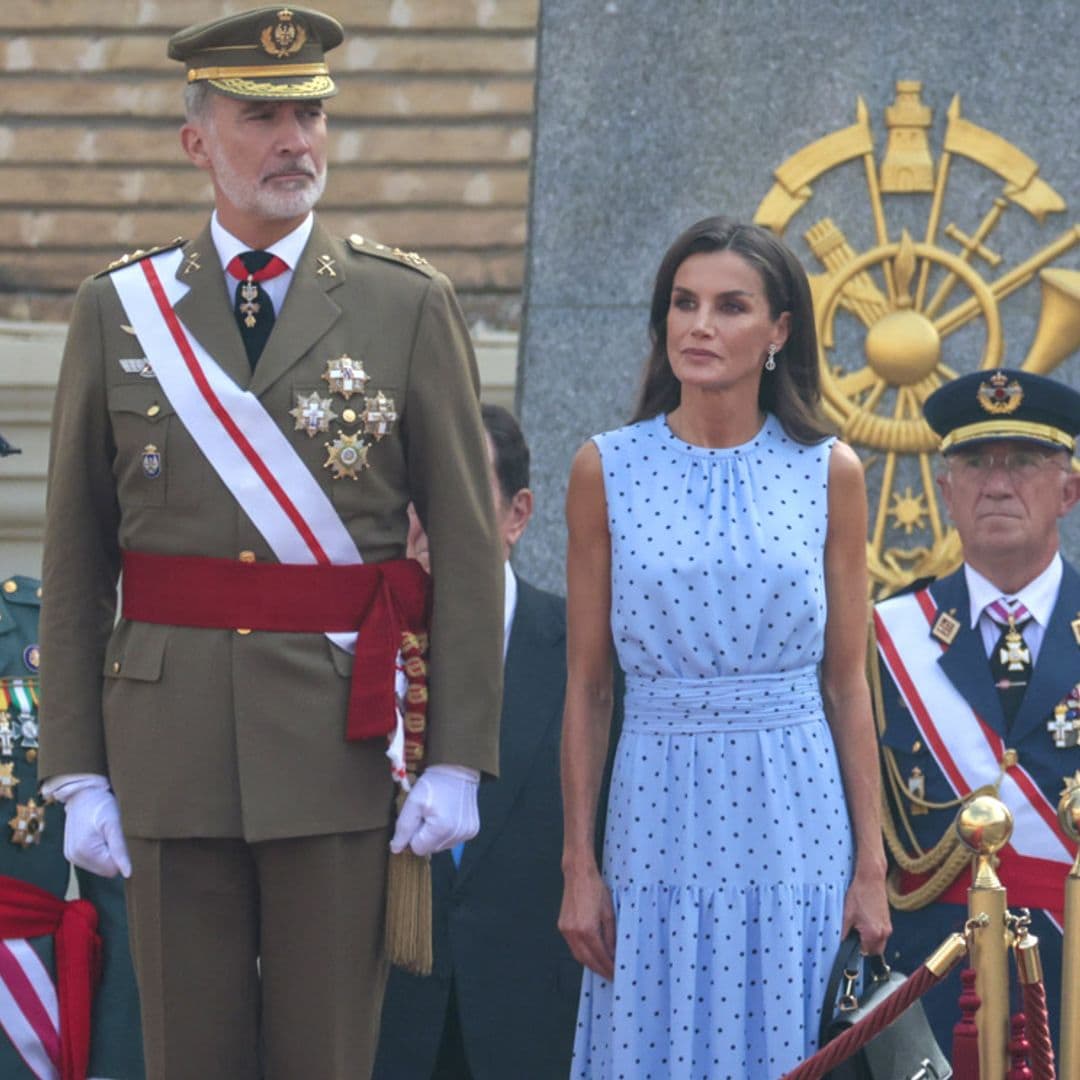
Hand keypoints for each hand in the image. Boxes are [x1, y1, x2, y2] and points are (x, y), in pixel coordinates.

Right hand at [62, 785, 131, 877]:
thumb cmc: (101, 804)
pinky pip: (92, 859)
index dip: (120, 855)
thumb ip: (119, 850)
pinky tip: (98, 833)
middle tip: (111, 833)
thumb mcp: (114, 824)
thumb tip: (127, 874)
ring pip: (99, 865)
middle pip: (105, 869)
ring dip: (106, 851)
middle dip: (112, 853)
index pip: (112, 870)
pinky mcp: (71, 851)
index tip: (117, 836)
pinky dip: (99, 849)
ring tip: (104, 831)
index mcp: (84, 852)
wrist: (83, 792)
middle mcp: (74, 857)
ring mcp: (71, 855)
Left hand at [390, 764, 478, 855]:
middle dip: (425, 834)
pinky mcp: (473, 830)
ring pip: (441, 845)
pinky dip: (447, 830)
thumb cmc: (434, 783)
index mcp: (441, 830)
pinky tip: (449, 814)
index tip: (418, 816)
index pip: (418, 849)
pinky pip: (453, 839)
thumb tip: (396, 849)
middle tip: (428, 813)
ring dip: (436, 833)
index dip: (413, 834)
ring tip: (439, 812)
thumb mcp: (413, 801)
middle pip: (430, 849)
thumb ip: (403, 827)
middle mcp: (457, 836)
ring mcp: (467, 834)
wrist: (458, 768)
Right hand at [558, 862, 615, 979]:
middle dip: (600, 970)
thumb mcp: (609, 912)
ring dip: (590, 965)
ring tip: (602, 969)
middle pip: (587, 960)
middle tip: (611, 976)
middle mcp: (574, 932)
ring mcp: (566, 930)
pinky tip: (591, 956)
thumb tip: (614, 953)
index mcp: (588, 929)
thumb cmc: (595, 889)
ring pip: (578, 956)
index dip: (609, 967)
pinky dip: (583, 955)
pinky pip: (573, 947)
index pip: (600, 956)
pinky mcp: (562, 926)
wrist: (578, 874)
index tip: (617, 974)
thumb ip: (611, 935)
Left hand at [841, 864, 890, 955]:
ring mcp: (888, 927)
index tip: (850, 943)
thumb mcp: (847, 914)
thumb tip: (840, 943)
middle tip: (854, 935)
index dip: (856, 949)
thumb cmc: (860, 893)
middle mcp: (884, 933)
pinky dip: (874, 933)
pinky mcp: (888, 922)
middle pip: (874, 951)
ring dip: (869, 940)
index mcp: (873, 933)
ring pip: (879, 944)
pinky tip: (865, 921)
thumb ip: (843, 932)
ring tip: (859, 925)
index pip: (865, 953)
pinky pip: (881, 935)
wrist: (871, 879)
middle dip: (864, 947)